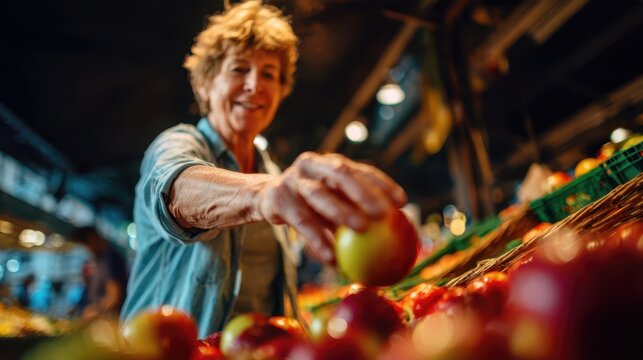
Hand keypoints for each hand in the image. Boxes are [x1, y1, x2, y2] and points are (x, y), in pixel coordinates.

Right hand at [256, 152, 406, 262]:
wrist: (265, 199)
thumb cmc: (308, 204)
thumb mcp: (332, 203)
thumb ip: (356, 211)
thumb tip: (393, 234)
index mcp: (330, 164)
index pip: (360, 169)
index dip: (382, 183)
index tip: (401, 202)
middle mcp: (312, 165)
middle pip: (341, 174)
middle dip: (364, 191)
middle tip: (384, 213)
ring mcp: (292, 179)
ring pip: (319, 194)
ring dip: (341, 211)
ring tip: (362, 229)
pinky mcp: (277, 198)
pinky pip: (301, 221)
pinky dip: (317, 239)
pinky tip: (332, 258)